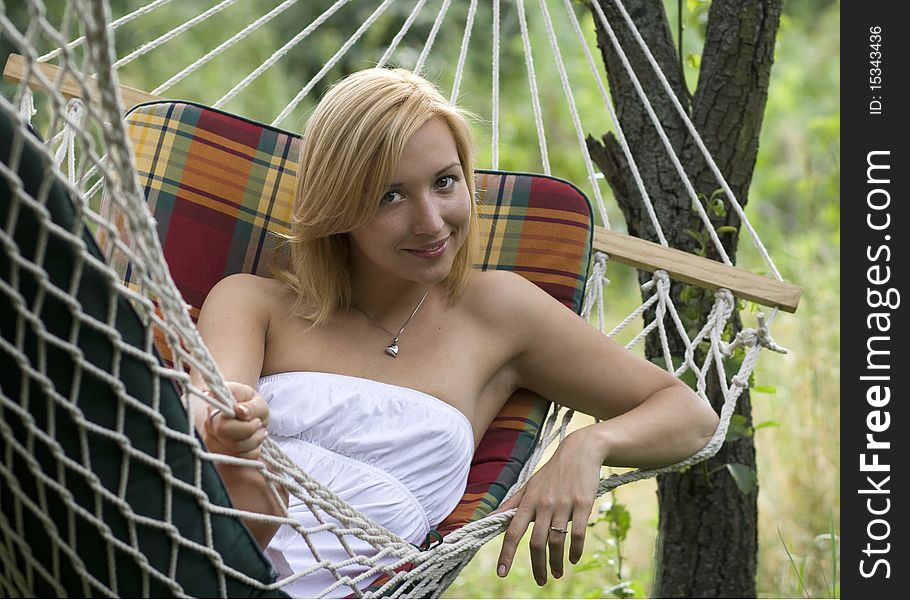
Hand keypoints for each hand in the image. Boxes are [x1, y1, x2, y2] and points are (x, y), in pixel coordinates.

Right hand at [202, 381, 268, 459]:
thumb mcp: (256, 401)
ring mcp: (212, 444)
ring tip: (258, 431)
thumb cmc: (249, 405)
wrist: (245, 415)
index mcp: (214, 410)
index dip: (243, 427)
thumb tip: (240, 410)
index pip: (223, 426)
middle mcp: (209, 428)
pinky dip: (252, 451)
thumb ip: (250, 406)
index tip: (255, 420)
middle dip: (250, 432)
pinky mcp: (219, 456)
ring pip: (236, 453)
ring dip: (254, 442)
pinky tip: (253, 441)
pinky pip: (240, 461)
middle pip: (230, 441)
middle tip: (258, 423)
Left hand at [492, 430, 601, 585]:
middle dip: (537, 566)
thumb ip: (510, 504)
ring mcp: (563, 504)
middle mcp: (543, 504)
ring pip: (556, 541)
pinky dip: (575, 550)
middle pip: (536, 543)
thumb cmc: (551, 472)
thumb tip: (489, 518)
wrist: (580, 452)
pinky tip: (573, 559)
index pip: (513, 531)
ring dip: (556, 562)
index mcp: (528, 501)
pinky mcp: (582, 504)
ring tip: (557, 574)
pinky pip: (577, 533)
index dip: (506, 553)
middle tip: (541, 581)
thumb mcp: (528, 485)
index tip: (502, 573)